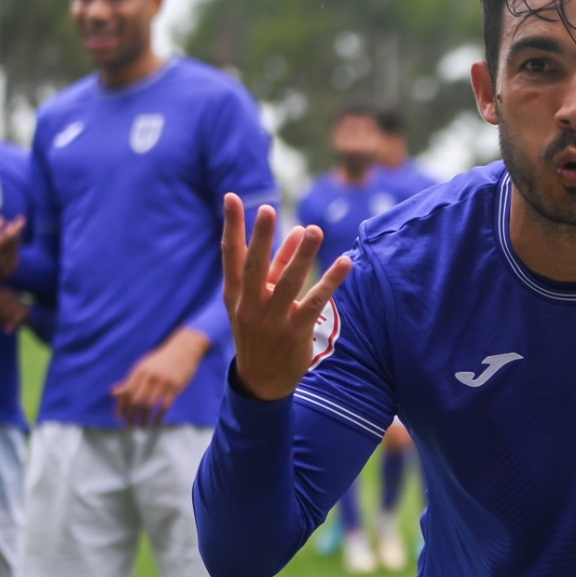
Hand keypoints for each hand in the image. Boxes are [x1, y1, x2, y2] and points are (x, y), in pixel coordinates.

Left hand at [111, 327, 209, 425]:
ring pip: (149, 406)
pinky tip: (156, 423)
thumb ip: (129, 380)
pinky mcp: (176, 386)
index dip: (121, 407)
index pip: (126, 393)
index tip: (120, 418)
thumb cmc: (161, 361)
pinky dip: (159, 417)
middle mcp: (150, 376)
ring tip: (142, 427)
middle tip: (130, 426)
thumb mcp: (143, 367)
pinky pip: (165, 406)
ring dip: (144, 420)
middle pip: (136, 401)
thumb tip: (113, 393)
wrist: (183, 349)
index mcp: (140, 371)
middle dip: (131, 417)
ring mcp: (164, 381)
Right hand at [222, 194, 351, 401]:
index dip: (231, 225)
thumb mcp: (257, 299)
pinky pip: (316, 301)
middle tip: (267, 209)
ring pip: (288, 282)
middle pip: (255, 266)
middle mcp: (251, 304)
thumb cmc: (259, 330)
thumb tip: (299, 230)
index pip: (231, 254)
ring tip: (315, 230)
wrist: (261, 379)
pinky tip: (344, 261)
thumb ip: (277, 265)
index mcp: (236, 293)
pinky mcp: (296, 330)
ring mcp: (272, 319)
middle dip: (261, 237)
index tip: (231, 196)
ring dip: (302, 255)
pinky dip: (331, 280)